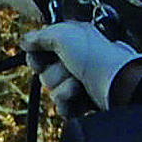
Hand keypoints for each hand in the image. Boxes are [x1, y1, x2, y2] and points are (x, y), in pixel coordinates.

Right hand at [24, 21, 141, 115]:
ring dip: (64, 88)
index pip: (40, 50)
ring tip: (80, 84)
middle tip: (69, 68)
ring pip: (52, 91)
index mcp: (72, 41)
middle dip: (54, 73)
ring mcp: (79, 83)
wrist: (117, 85)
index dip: (36, 55)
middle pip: (44, 72)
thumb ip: (41, 36)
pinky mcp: (82, 103)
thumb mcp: (65, 35)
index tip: (40, 57)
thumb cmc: (96, 57)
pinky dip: (70, 104)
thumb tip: (24, 41)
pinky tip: (81, 98)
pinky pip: (62, 107)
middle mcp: (74, 61)